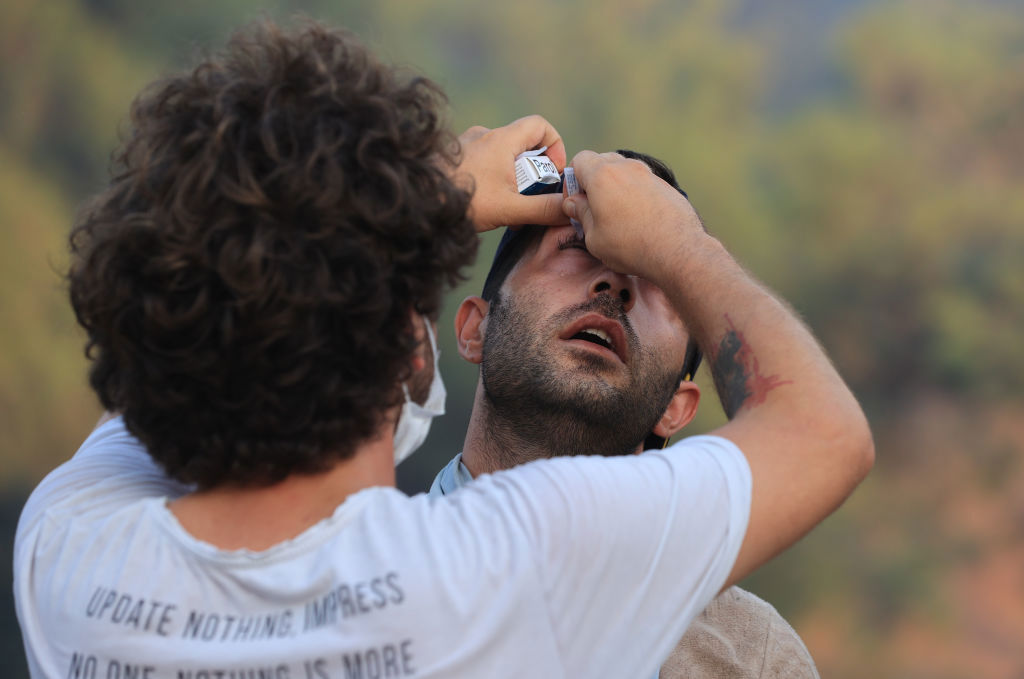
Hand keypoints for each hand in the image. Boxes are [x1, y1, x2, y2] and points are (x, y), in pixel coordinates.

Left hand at [455, 115, 566, 231]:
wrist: (417, 202)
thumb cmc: (463, 201)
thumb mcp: (510, 209)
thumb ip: (543, 209)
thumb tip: (570, 210)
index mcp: (502, 140)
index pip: (540, 125)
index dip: (554, 145)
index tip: (552, 172)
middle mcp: (484, 135)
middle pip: (521, 143)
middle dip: (531, 170)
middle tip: (528, 196)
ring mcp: (466, 145)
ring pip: (500, 155)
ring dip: (510, 177)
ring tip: (505, 204)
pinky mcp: (453, 157)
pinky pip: (482, 162)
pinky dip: (491, 178)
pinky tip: (484, 203)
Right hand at [562, 151, 703, 283]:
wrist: (677, 251)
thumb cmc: (632, 246)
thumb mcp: (594, 237)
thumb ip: (581, 215)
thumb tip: (574, 203)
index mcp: (602, 176)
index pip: (579, 160)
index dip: (572, 179)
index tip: (575, 200)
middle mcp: (626, 168)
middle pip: (602, 161)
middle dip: (593, 181)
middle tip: (593, 207)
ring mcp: (648, 174)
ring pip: (623, 171)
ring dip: (615, 186)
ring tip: (616, 214)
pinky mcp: (665, 185)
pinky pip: (642, 182)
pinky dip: (634, 193)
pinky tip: (637, 218)